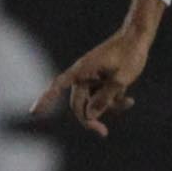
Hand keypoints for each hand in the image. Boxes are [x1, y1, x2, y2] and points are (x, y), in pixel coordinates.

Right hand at [31, 21, 153, 137]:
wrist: (138, 37)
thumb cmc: (129, 54)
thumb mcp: (121, 79)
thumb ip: (105, 99)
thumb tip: (89, 116)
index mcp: (82, 70)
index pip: (58, 86)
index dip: (45, 99)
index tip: (33, 112)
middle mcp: (83, 75)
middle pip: (78, 104)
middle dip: (89, 119)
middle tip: (103, 133)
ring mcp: (92, 78)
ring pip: (93, 103)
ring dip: (108, 108)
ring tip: (128, 101)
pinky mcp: (101, 81)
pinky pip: (102, 98)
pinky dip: (114, 102)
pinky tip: (129, 100)